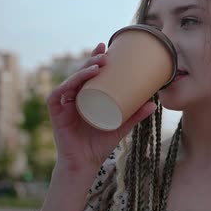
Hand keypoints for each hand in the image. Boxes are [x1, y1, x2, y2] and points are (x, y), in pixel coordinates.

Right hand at [46, 43, 156, 174]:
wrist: (86, 163)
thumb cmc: (101, 143)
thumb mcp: (122, 126)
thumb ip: (136, 115)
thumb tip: (154, 103)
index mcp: (87, 96)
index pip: (90, 73)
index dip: (95, 58)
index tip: (107, 47)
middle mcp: (74, 97)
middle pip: (80, 73)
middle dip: (91, 61)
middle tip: (105, 55)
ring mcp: (64, 104)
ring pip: (70, 81)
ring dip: (82, 70)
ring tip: (97, 65)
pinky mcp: (56, 113)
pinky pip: (58, 95)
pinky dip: (67, 85)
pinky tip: (78, 80)